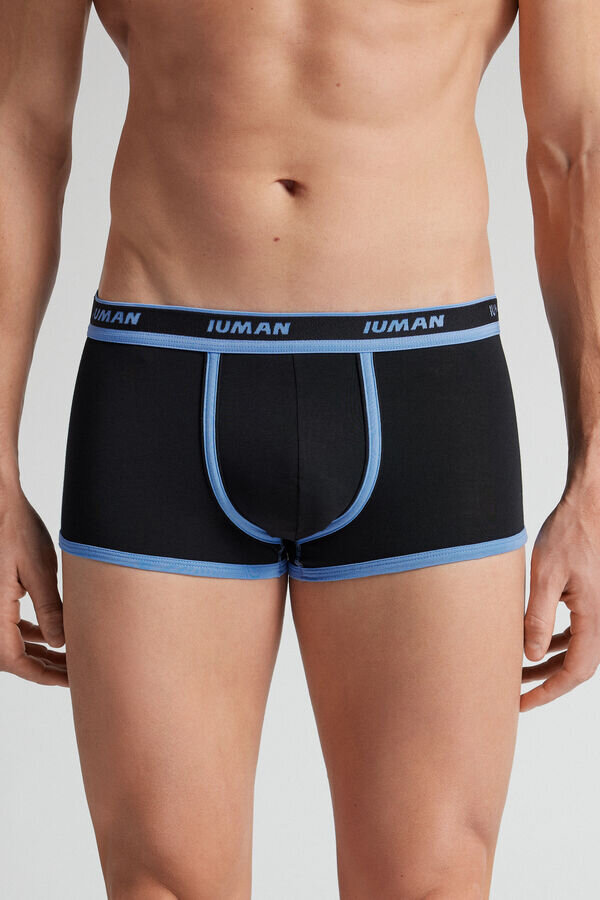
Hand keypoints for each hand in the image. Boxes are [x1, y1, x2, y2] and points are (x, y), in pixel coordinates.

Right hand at [0, 485, 67, 685]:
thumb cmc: (17, 529)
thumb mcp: (40, 570)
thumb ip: (50, 609)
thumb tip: (61, 644)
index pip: (16, 660)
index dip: (44, 675)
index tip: (71, 680)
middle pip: (12, 656)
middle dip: (44, 667)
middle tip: (76, 672)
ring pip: (10, 642)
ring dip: (37, 651)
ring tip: (68, 657)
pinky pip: (7, 625)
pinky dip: (28, 633)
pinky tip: (50, 633)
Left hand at [521, 480, 599, 710]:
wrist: (588, 506)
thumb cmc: (569, 534)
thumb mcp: (546, 576)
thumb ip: (538, 618)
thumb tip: (529, 656)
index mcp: (594, 618)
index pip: (575, 671)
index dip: (548, 692)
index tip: (522, 703)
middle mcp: (599, 618)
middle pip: (576, 665)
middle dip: (545, 682)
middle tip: (514, 694)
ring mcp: (596, 608)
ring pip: (574, 649)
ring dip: (547, 662)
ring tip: (517, 671)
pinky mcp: (589, 598)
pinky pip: (574, 630)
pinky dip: (554, 641)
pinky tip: (533, 642)